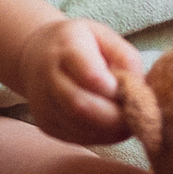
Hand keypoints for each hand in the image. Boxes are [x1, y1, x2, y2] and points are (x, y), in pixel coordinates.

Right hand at [17, 17, 139, 144]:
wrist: (34, 55)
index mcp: (67, 49)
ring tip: (127, 121)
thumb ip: (125, 57)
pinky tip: (111, 127)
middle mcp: (49, 78)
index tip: (132, 91)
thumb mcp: (103, 35)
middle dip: (116, 118)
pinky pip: (76, 138)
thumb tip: (138, 88)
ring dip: (110, 131)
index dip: (116, 90)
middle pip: (83, 107)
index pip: (91, 76)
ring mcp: (44, 104)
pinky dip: (100, 137)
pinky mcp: (46, 124)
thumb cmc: (78, 43)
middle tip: (137, 115)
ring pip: (80, 127)